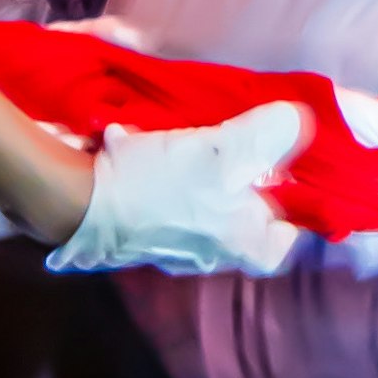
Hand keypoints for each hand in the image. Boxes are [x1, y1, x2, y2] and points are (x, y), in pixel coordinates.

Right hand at [46, 106, 306, 277]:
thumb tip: (299, 123)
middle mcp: (209, 253)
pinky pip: (174, 199)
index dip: (297, 210)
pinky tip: (173, 142)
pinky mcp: (143, 227)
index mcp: (238, 245)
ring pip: (209, 206)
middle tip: (253, 139)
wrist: (78, 200)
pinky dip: (178, 173)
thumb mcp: (225, 151)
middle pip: (246, 218)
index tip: (297, 173)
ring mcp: (173, 243)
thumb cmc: (161, 184)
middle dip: (251, 180)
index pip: (284, 242)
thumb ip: (269, 137)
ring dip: (213, 172)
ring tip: (212, 134)